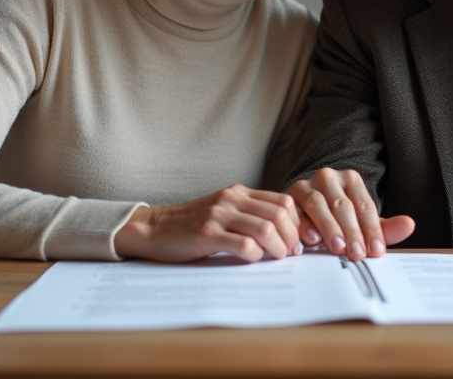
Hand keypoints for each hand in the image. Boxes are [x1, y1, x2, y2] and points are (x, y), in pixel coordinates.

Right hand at [114, 184, 301, 263]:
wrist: (153, 229)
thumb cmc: (192, 225)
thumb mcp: (224, 211)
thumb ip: (249, 215)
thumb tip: (286, 233)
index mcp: (239, 192)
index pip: (283, 201)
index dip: (297, 223)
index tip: (299, 241)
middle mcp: (231, 199)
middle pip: (279, 215)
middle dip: (292, 237)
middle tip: (292, 253)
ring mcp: (218, 215)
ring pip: (265, 229)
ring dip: (278, 248)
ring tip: (277, 258)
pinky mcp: (206, 234)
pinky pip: (243, 245)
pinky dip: (255, 256)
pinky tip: (252, 260)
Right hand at [288, 168, 414, 260]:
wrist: (307, 210)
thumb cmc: (340, 219)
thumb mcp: (363, 223)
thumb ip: (385, 228)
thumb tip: (410, 225)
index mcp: (351, 179)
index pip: (365, 205)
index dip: (372, 229)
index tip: (376, 251)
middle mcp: (329, 177)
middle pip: (343, 205)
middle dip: (352, 231)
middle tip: (357, 253)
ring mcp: (307, 184)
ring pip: (319, 204)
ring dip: (329, 227)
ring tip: (338, 248)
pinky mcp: (289, 196)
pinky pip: (296, 211)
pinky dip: (304, 225)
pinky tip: (311, 240)